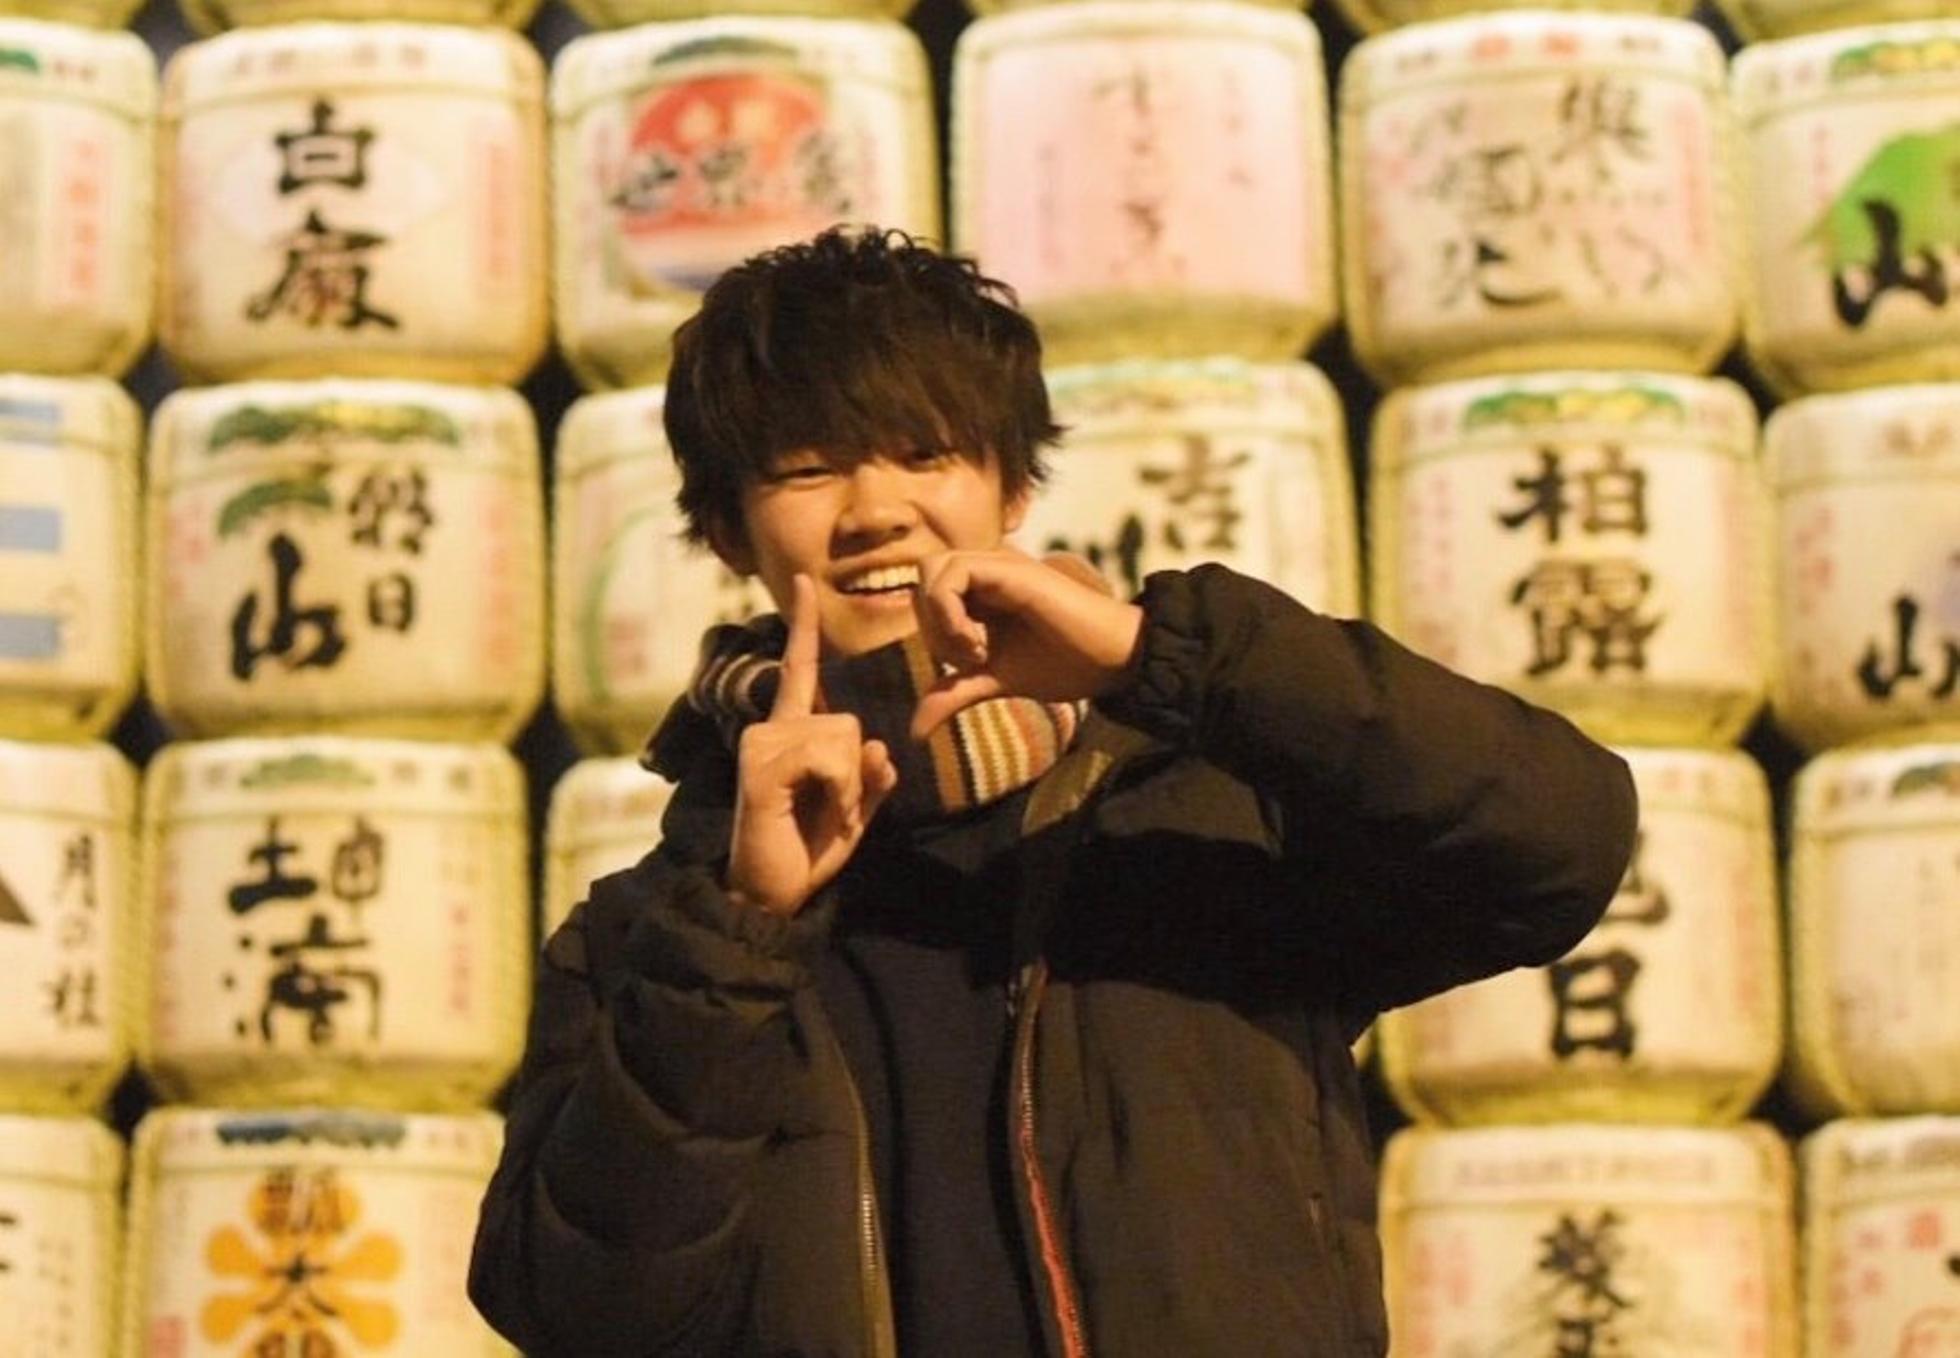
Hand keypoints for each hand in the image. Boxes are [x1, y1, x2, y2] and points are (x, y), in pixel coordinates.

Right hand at [726, 575, 899, 915]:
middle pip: (849, 721)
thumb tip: (882, 748)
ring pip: (843, 738)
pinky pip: (830, 759)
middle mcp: (771, 728)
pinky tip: (809, 813)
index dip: (805, 625)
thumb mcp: (854, 810)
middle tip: (829, 810)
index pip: (802, 669)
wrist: (771, 893)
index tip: (806, 581)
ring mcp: (762, 742)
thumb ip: (872, 778)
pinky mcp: (762, 762)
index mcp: (791, 731)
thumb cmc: (807, 850)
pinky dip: (838, 793)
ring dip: (847, 787)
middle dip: (856, 773)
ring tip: (817, 814)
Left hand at [910, 549, 1143, 739]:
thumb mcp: (995, 681)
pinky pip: (952, 574)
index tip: (969, 664)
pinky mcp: (1011, 569)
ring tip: (976, 651)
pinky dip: (950, 611)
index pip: (926, 595)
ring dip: (940, 616)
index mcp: (983, 592)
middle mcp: (988, 570)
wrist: (1113, 659)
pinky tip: (979, 644)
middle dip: (933, 627)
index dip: (933, 632)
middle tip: (972, 658)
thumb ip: (955, 693)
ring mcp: (999, 565)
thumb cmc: (1065, 665)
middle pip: (923, 579)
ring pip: (932, 568)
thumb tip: (912, 732)